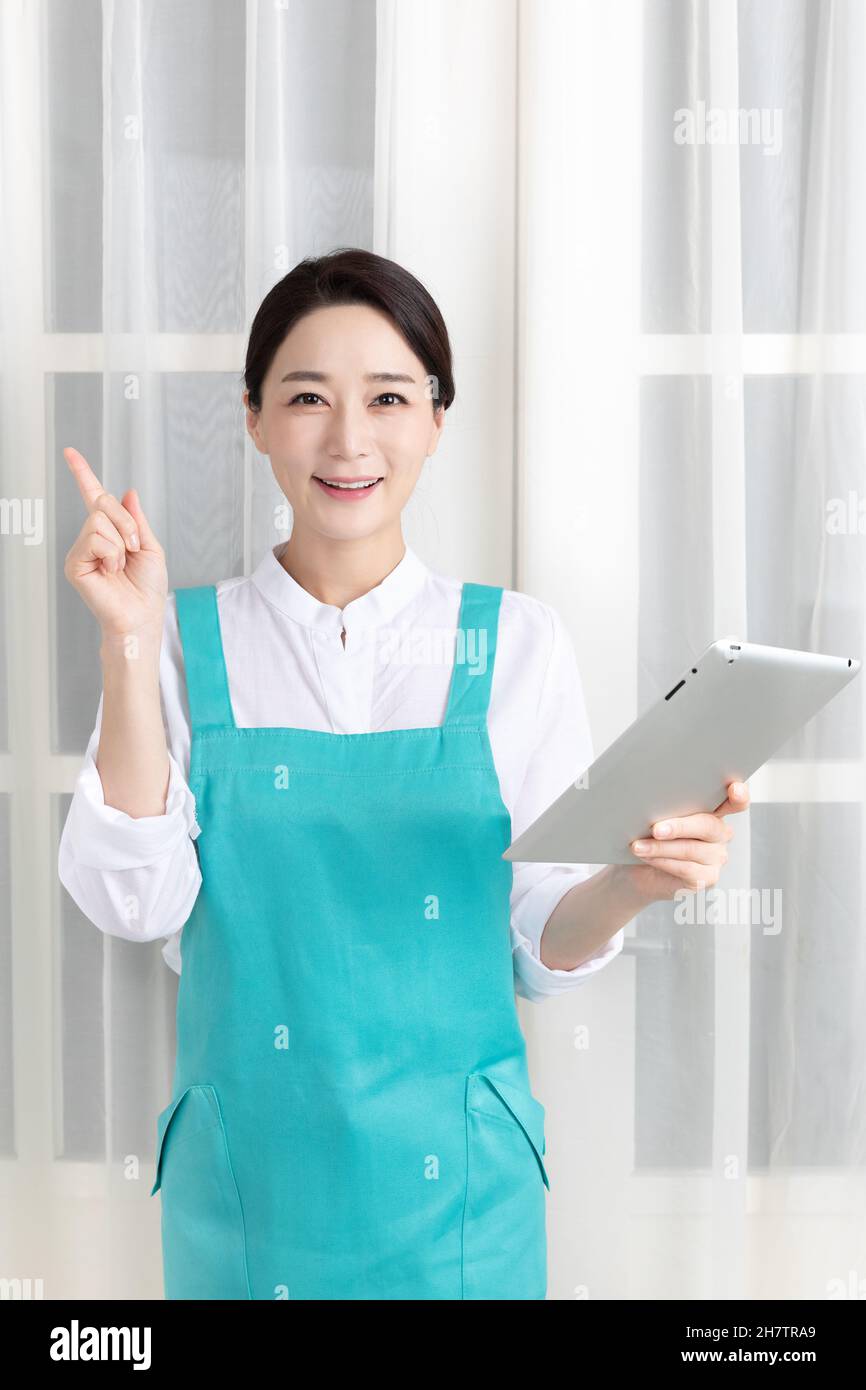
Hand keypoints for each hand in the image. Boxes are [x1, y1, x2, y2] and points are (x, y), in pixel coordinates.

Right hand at [62, 447, 167, 641]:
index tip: (70, 453)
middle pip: (103, 503)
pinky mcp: (75, 563)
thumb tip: (128, 492)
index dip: (82, 473)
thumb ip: (137, 519)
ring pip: (100, 521)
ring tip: (121, 564)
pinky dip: (111, 553)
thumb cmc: (147, 587)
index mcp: (110, 531)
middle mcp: (92, 537)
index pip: (94, 496)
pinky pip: (95, 539)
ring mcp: (82, 549)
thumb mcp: (150, 546)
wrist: (142, 614)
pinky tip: (111, 570)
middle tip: (134, 547)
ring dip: (121, 541)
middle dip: (127, 523)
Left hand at [622, 780, 750, 901]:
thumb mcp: (657, 816)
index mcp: (713, 810)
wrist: (638, 869)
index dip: (739, 795)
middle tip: (656, 829)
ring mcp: (717, 856)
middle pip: (708, 825)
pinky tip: (647, 857)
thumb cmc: (648, 835)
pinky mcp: (708, 878)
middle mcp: (720, 833)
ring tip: (638, 846)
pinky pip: (686, 869)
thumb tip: (652, 800)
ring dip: (661, 847)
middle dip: (680, 826)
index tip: (734, 788)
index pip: (736, 801)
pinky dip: (662, 862)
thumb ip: (665, 807)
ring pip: (691, 849)